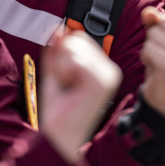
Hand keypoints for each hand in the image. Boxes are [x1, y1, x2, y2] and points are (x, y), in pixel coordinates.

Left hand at [40, 32, 122, 162]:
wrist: (59, 137)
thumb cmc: (59, 111)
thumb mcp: (54, 72)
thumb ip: (56, 50)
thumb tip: (58, 28)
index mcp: (102, 67)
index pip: (79, 38)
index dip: (62, 55)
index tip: (65, 79)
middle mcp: (110, 70)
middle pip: (76, 40)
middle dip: (61, 61)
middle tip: (66, 86)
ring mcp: (109, 76)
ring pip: (74, 49)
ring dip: (62, 69)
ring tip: (69, 89)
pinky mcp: (102, 82)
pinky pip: (75, 60)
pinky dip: (65, 73)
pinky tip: (72, 90)